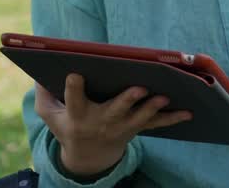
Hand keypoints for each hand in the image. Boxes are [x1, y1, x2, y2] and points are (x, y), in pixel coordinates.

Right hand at [34, 74, 191, 176]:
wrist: (89, 156)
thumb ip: (43, 96)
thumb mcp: (50, 114)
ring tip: (165, 97)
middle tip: (139, 87)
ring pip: (140, 118)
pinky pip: (157, 124)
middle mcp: (102, 122)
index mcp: (78, 116)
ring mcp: (122, 126)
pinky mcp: (137, 128)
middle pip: (115, 110)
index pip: (74, 100)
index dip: (74, 87)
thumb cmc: (68, 126)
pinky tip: (189, 112)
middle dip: (127, 99)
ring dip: (153, 108)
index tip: (75, 73)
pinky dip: (173, 119)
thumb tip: (39, 72)